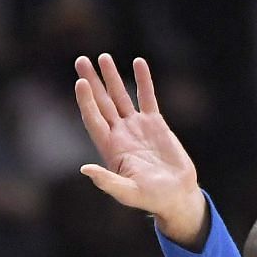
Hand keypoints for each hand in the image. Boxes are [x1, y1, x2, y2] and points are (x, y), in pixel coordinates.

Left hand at [72, 54, 207, 247]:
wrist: (176, 195)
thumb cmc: (151, 199)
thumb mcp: (128, 193)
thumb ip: (107, 182)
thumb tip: (85, 169)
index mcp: (110, 149)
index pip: (94, 119)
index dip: (86, 101)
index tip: (81, 82)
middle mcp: (120, 134)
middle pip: (102, 103)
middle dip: (92, 82)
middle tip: (81, 60)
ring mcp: (137, 127)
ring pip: (121, 96)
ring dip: (112, 77)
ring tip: (103, 57)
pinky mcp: (155, 123)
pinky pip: (147, 97)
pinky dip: (144, 80)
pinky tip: (139, 62)